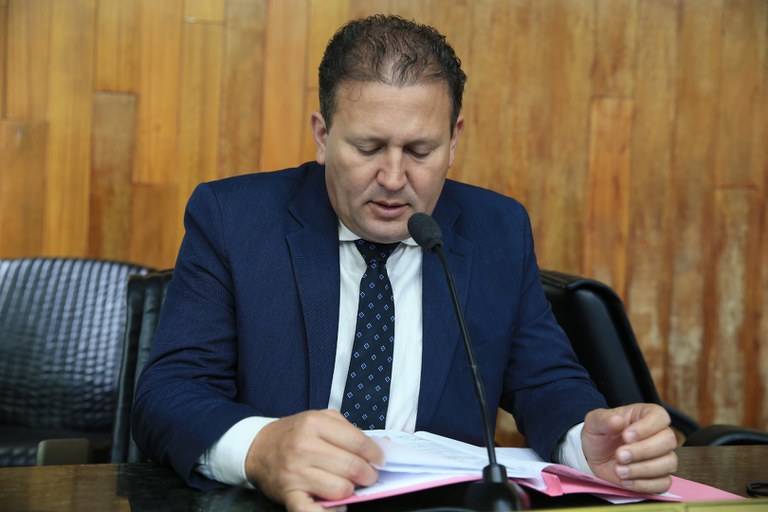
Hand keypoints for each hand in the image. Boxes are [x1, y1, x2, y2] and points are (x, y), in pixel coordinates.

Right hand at [244, 409, 383, 511]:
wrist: (258, 448)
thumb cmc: (294, 434)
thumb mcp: (319, 418)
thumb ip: (348, 429)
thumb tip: (380, 446)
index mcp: (314, 423)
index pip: (357, 441)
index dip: (374, 454)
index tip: (379, 460)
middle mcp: (304, 446)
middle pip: (352, 467)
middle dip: (367, 474)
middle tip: (368, 475)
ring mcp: (296, 472)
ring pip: (341, 489)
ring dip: (349, 490)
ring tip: (347, 484)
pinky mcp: (289, 494)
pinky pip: (314, 511)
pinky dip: (330, 511)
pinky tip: (336, 505)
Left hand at [582, 403, 677, 493]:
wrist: (595, 455)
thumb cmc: (600, 434)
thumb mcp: (594, 422)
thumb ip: (603, 419)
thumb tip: (617, 420)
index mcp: (646, 415)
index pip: (660, 416)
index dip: (646, 427)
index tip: (626, 436)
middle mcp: (659, 434)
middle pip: (668, 441)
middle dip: (643, 450)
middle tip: (620, 455)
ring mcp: (662, 457)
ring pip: (668, 463)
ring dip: (642, 469)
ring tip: (619, 469)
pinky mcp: (659, 477)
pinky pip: (662, 483)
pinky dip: (643, 484)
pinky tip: (625, 480)